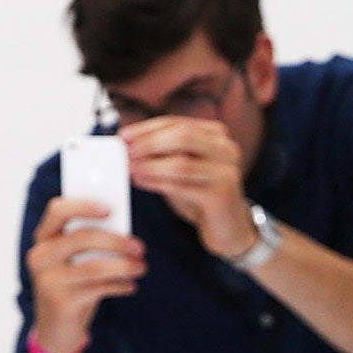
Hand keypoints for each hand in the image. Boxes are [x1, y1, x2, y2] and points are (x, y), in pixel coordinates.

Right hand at [24, 195, 145, 352]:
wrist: (55, 329)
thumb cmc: (69, 286)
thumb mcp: (70, 261)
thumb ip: (85, 242)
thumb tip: (121, 226)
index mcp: (42, 239)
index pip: (58, 211)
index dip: (84, 206)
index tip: (111, 208)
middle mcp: (41, 257)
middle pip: (81, 238)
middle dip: (116, 241)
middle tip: (139, 247)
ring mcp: (48, 280)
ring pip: (94, 266)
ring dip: (124, 265)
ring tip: (141, 267)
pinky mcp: (62, 303)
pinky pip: (99, 289)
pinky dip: (119, 285)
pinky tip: (130, 286)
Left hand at [121, 116, 254, 257]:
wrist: (230, 229)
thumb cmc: (201, 194)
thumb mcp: (182, 168)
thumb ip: (162, 153)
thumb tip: (127, 143)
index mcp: (216, 135)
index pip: (176, 123)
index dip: (147, 128)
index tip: (123, 135)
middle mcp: (226, 149)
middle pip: (182, 136)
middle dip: (149, 142)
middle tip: (126, 150)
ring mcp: (227, 172)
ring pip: (182, 162)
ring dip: (150, 164)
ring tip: (130, 168)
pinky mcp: (222, 196)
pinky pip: (183, 186)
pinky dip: (156, 182)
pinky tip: (140, 182)